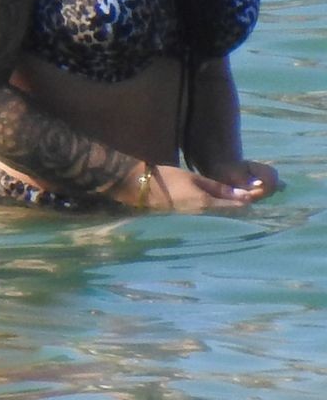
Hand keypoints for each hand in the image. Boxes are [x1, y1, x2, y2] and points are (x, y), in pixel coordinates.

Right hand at [146, 162, 275, 210]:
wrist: (139, 189)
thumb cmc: (166, 179)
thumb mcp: (194, 178)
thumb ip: (218, 188)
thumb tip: (244, 195)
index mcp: (206, 205)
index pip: (237, 207)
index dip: (250, 202)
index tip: (260, 196)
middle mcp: (203, 216)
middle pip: (232, 216)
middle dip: (244, 210)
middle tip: (255, 201)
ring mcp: (195, 220)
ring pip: (222, 218)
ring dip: (232, 212)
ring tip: (242, 204)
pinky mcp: (189, 220)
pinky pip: (211, 218)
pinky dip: (220, 213)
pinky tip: (223, 207)